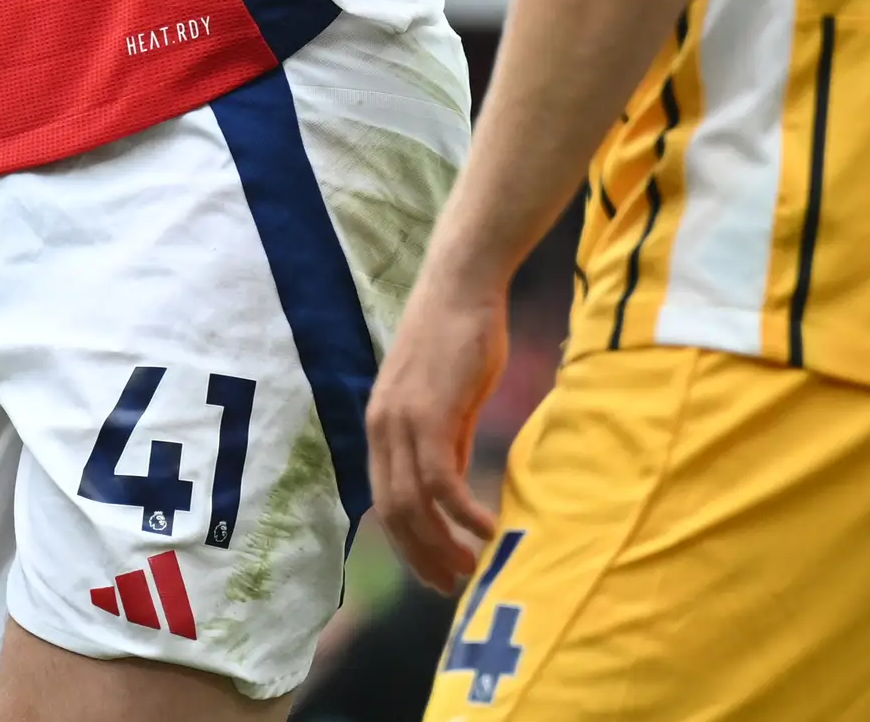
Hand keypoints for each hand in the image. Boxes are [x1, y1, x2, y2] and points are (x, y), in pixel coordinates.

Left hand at [368, 253, 507, 588]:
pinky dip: (463, 514)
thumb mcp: (447, 399)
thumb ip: (445, 442)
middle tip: (453, 585)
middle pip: (393, 512)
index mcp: (381, 425)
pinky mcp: (431, 414)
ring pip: (414, 504)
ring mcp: (402, 421)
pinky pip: (442, 481)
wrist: (461, 284)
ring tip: (473, 569)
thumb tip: (451, 488)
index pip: (383, 500)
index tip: (433, 572)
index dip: (406, 543)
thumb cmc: (460, 336)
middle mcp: (382, 427)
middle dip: (422, 557)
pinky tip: (488, 531)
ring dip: (443, 544)